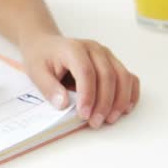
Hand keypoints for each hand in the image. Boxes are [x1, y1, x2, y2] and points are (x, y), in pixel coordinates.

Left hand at [20, 34, 139, 128]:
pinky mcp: (113, 62)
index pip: (86, 72)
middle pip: (107, 76)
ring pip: (122, 77)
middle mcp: (94, 49)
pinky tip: (125, 109)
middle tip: (95, 122)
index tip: (84, 114)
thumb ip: (49, 88)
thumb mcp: (36, 72)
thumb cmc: (42, 58)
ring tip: (109, 119)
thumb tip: (63, 103)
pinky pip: (129, 77)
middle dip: (104, 103)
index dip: (88, 95)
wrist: (47, 45)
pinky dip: (130, 94)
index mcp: (74, 49)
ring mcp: (106, 55)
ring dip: (119, 101)